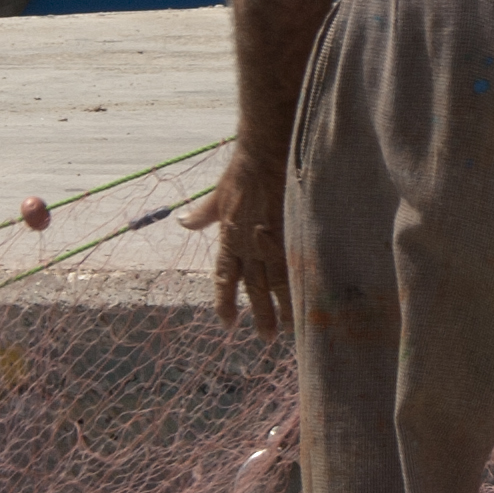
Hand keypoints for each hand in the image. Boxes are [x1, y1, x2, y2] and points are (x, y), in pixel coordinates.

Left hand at [183, 150, 290, 338]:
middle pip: (255, 288)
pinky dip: (302, 286)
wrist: (264, 154)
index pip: (225, 277)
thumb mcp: (216, 197)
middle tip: (265, 338)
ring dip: (284, 308)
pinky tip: (310, 302)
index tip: (226, 322)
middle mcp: (249, 245)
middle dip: (260, 314)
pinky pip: (297, 267)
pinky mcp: (292, 234)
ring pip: (278, 283)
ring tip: (290, 330)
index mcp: (230, 239)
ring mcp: (271, 242)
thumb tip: (183, 222)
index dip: (225, 300)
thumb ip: (203, 215)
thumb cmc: (241, 173)